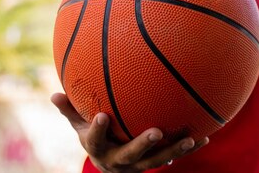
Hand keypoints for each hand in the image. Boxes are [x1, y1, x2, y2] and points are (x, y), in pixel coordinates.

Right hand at [51, 93, 208, 171]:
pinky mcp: (155, 162)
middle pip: (131, 155)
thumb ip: (70, 110)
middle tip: (156, 131)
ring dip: (175, 150)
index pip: (94, 140)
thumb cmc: (96, 136)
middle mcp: (119, 160)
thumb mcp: (79, 125)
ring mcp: (139, 165)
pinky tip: (206, 136)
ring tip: (190, 138)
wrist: (111, 166)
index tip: (102, 116)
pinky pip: (174, 156)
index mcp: (99, 149)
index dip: (97, 130)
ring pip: (157, 160)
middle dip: (143, 145)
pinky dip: (189, 148)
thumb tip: (52, 93)